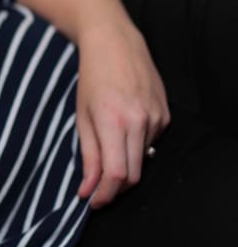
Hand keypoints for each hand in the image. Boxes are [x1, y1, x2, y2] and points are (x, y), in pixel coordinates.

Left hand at [74, 19, 168, 208]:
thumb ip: (88, 155)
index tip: (92, 202)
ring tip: (106, 157)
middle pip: (133, 174)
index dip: (105, 195)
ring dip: (125, 167)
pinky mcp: (165, 115)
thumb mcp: (82, 116)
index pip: (116, 174)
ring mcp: (156, 118)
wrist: (115, 44)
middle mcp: (139, 122)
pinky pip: (151, 143)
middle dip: (115, 189)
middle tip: (97, 192)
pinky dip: (136, 148)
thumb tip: (87, 189)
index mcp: (113, 121)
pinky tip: (123, 133)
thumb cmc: (91, 79)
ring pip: (143, 160)